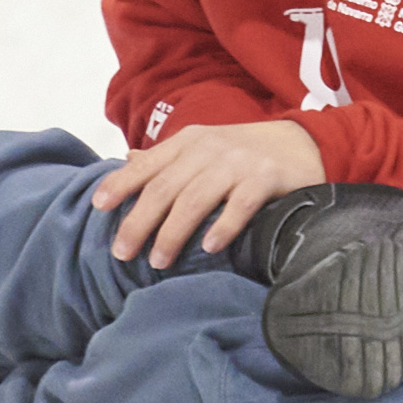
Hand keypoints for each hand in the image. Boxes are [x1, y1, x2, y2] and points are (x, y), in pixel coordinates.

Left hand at [85, 116, 324, 265]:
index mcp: (189, 141)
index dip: (121, 184)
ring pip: (195, 198)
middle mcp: (209, 148)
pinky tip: (209, 248)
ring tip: (158, 261)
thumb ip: (168, 158)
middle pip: (165, 187)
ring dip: (173, 232)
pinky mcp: (267, 178)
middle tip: (122, 253)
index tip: (98, 207)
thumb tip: (128, 160)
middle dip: (139, 221)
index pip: (147, 164)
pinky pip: (240, 204)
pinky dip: (223, 226)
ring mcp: (239, 162)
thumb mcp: (204, 147)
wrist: (304, 142)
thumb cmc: (245, 152)